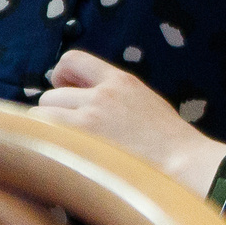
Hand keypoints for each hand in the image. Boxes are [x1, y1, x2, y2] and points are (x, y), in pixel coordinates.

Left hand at [34, 51, 225, 194]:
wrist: (185, 164)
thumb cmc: (171, 144)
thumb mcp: (145, 103)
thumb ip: (114, 98)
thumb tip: (80, 104)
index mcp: (121, 80)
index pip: (72, 60)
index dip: (61, 77)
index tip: (67, 94)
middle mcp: (101, 94)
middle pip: (50, 95)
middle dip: (55, 114)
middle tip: (71, 135)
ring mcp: (88, 119)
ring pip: (40, 116)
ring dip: (47, 132)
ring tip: (67, 149)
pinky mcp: (79, 143)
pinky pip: (41, 137)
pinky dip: (43, 147)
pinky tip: (58, 160)